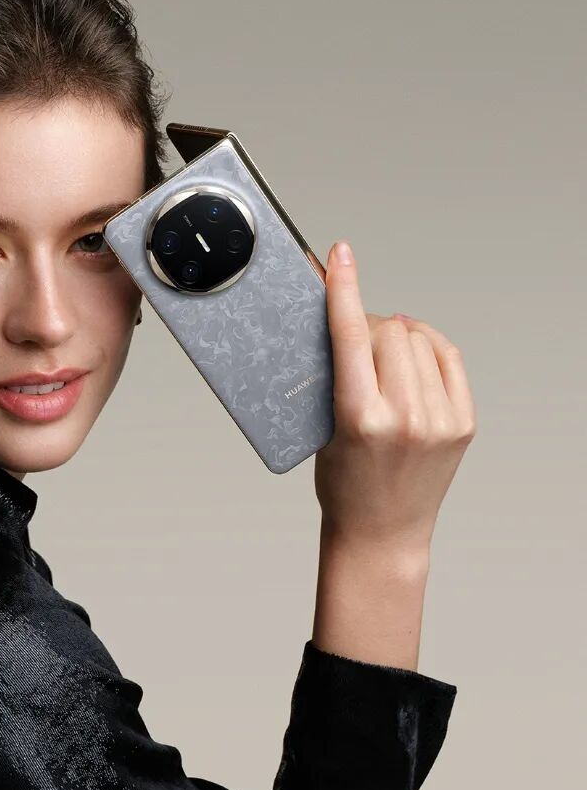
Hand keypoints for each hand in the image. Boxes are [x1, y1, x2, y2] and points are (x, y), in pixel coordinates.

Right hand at [314, 241, 476, 553]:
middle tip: (357, 345)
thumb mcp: (326, 430)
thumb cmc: (344, 485)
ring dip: (397, 337)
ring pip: (418, 339)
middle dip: (371, 326)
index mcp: (360, 420)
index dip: (344, 290)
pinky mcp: (463, 423)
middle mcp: (404, 418)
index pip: (352, 337)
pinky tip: (414, 357)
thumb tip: (358, 314)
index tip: (340, 256)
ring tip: (383, 360)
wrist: (382, 533)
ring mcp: (439, 421)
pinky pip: (447, 357)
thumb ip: (341, 375)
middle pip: (389, 331)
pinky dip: (427, 347)